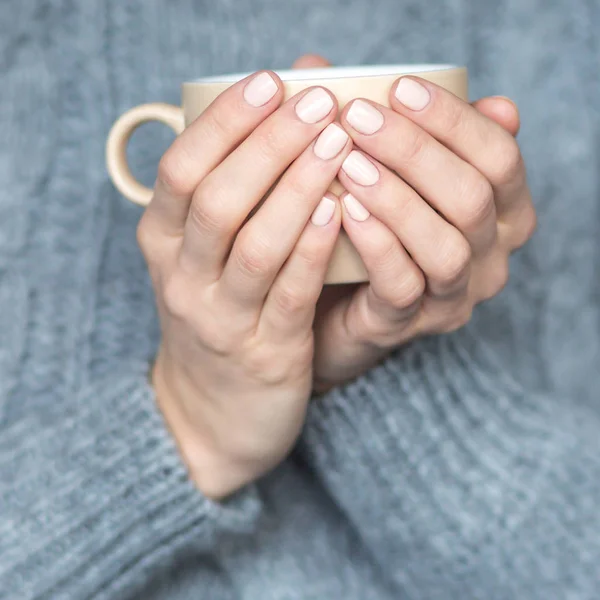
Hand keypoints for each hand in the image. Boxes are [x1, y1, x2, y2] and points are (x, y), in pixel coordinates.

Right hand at [137, 70, 350, 497]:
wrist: (212, 415)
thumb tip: (273, 120)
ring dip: (298, 187)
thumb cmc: (217, 317)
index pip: (182, 168)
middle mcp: (182, 278)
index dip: (226, 121)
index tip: (271, 82)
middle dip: (270, 143)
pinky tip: (341, 210)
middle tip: (318, 102)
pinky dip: (313, 249)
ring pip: (256, 243)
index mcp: (162, 243)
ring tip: (337, 142)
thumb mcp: (202, 259)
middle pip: (219, 198)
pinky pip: (290, 294)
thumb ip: (230, 197)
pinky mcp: (266, 354)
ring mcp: (221, 319)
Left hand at [311, 67, 535, 389]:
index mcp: (500, 211)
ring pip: (446, 247)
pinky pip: (402, 284)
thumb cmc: (364, 228)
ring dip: (396, 198)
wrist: (332, 303)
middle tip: (358, 118)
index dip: (453, 120)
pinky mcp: (409, 324)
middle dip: (416, 151)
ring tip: (347, 162)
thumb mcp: (383, 174)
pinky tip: (343, 209)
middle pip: (474, 197)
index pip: (499, 156)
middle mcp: (489, 256)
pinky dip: (376, 243)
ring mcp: (452, 296)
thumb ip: (385, 130)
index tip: (398, 89)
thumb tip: (368, 76)